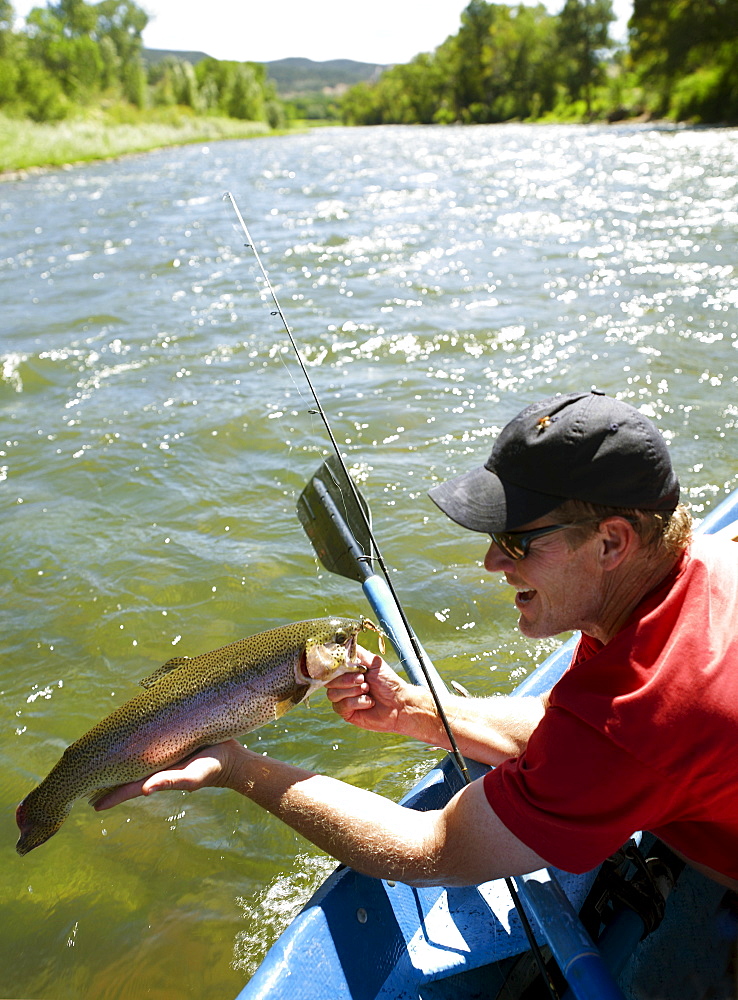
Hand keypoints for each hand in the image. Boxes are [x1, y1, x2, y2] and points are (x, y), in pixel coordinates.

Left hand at [92, 739, 244, 810]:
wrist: (232, 757)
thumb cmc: (211, 769)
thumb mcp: (191, 777)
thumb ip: (169, 782)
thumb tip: (143, 791)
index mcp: (157, 776)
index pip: (128, 788)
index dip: (111, 796)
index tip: (92, 805)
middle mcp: (157, 766)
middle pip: (127, 774)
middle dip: (108, 779)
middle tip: (85, 783)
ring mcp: (163, 755)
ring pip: (135, 760)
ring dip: (118, 763)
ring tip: (100, 764)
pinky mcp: (171, 741)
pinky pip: (148, 744)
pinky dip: (135, 746)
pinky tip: (129, 743)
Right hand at [326, 644, 417, 734]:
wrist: (399, 703)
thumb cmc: (388, 682)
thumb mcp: (374, 662)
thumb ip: (358, 653)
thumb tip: (343, 643)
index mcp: (347, 672)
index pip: (330, 668)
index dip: (335, 667)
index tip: (347, 667)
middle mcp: (342, 685)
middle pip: (329, 681)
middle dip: (347, 680)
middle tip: (363, 680)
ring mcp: (343, 699)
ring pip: (332, 694)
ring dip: (352, 691)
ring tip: (367, 690)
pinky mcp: (346, 713)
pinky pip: (341, 706)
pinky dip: (357, 702)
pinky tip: (369, 702)